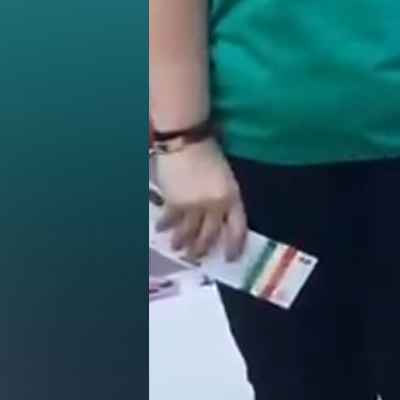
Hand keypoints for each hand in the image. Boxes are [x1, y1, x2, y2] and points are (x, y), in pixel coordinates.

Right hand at [153, 139, 247, 262]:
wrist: (187, 141)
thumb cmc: (210, 153)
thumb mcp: (226, 177)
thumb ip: (225, 198)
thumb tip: (218, 219)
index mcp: (232, 197)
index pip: (237, 228)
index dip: (234, 246)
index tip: (230, 258)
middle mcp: (215, 206)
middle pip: (210, 236)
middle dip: (203, 249)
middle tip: (197, 258)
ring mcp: (194, 206)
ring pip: (188, 234)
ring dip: (182, 244)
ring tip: (179, 248)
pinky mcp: (174, 203)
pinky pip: (170, 222)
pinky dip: (165, 227)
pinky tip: (161, 230)